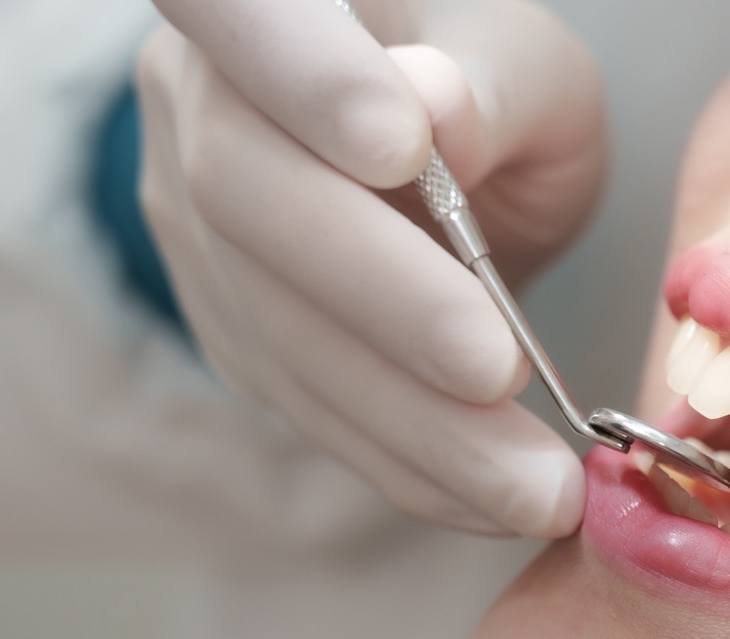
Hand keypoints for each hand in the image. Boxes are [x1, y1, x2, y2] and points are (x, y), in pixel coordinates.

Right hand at [138, 0, 606, 536]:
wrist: (443, 174)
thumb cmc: (497, 98)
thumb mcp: (527, 66)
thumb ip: (489, 83)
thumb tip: (431, 111)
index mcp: (271, 0)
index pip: (241, 7)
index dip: (303, 77)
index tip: (402, 151)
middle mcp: (200, 104)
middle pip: (247, 196)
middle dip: (383, 303)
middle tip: (503, 374)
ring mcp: (196, 223)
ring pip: (278, 330)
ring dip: (412, 424)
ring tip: (533, 487)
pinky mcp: (231, 325)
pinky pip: (308, 406)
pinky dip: (406, 463)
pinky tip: (489, 498)